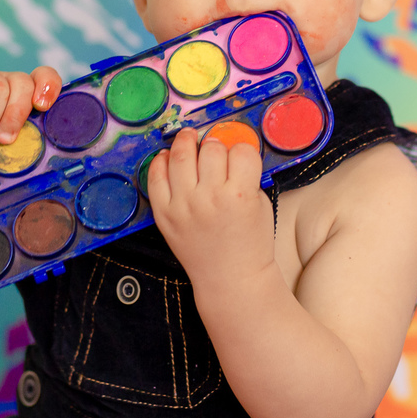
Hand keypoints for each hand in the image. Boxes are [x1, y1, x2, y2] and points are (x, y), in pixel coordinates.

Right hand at [0, 66, 61, 149]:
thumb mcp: (13, 148)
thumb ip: (28, 142)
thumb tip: (37, 150)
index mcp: (28, 94)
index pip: (45, 76)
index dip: (47, 87)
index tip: (42, 107)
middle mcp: (8, 82)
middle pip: (21, 83)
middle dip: (15, 115)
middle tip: (5, 140)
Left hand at [146, 129, 276, 288]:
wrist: (232, 279)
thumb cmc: (250, 244)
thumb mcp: (261, 206)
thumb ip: (246, 177)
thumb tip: (229, 151)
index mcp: (240, 195)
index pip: (241, 151)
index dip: (242, 150)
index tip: (239, 156)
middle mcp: (210, 198)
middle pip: (212, 149)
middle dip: (216, 146)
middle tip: (215, 150)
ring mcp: (184, 206)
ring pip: (182, 156)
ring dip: (186, 142)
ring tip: (188, 138)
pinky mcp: (165, 215)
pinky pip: (155, 179)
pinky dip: (160, 162)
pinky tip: (166, 157)